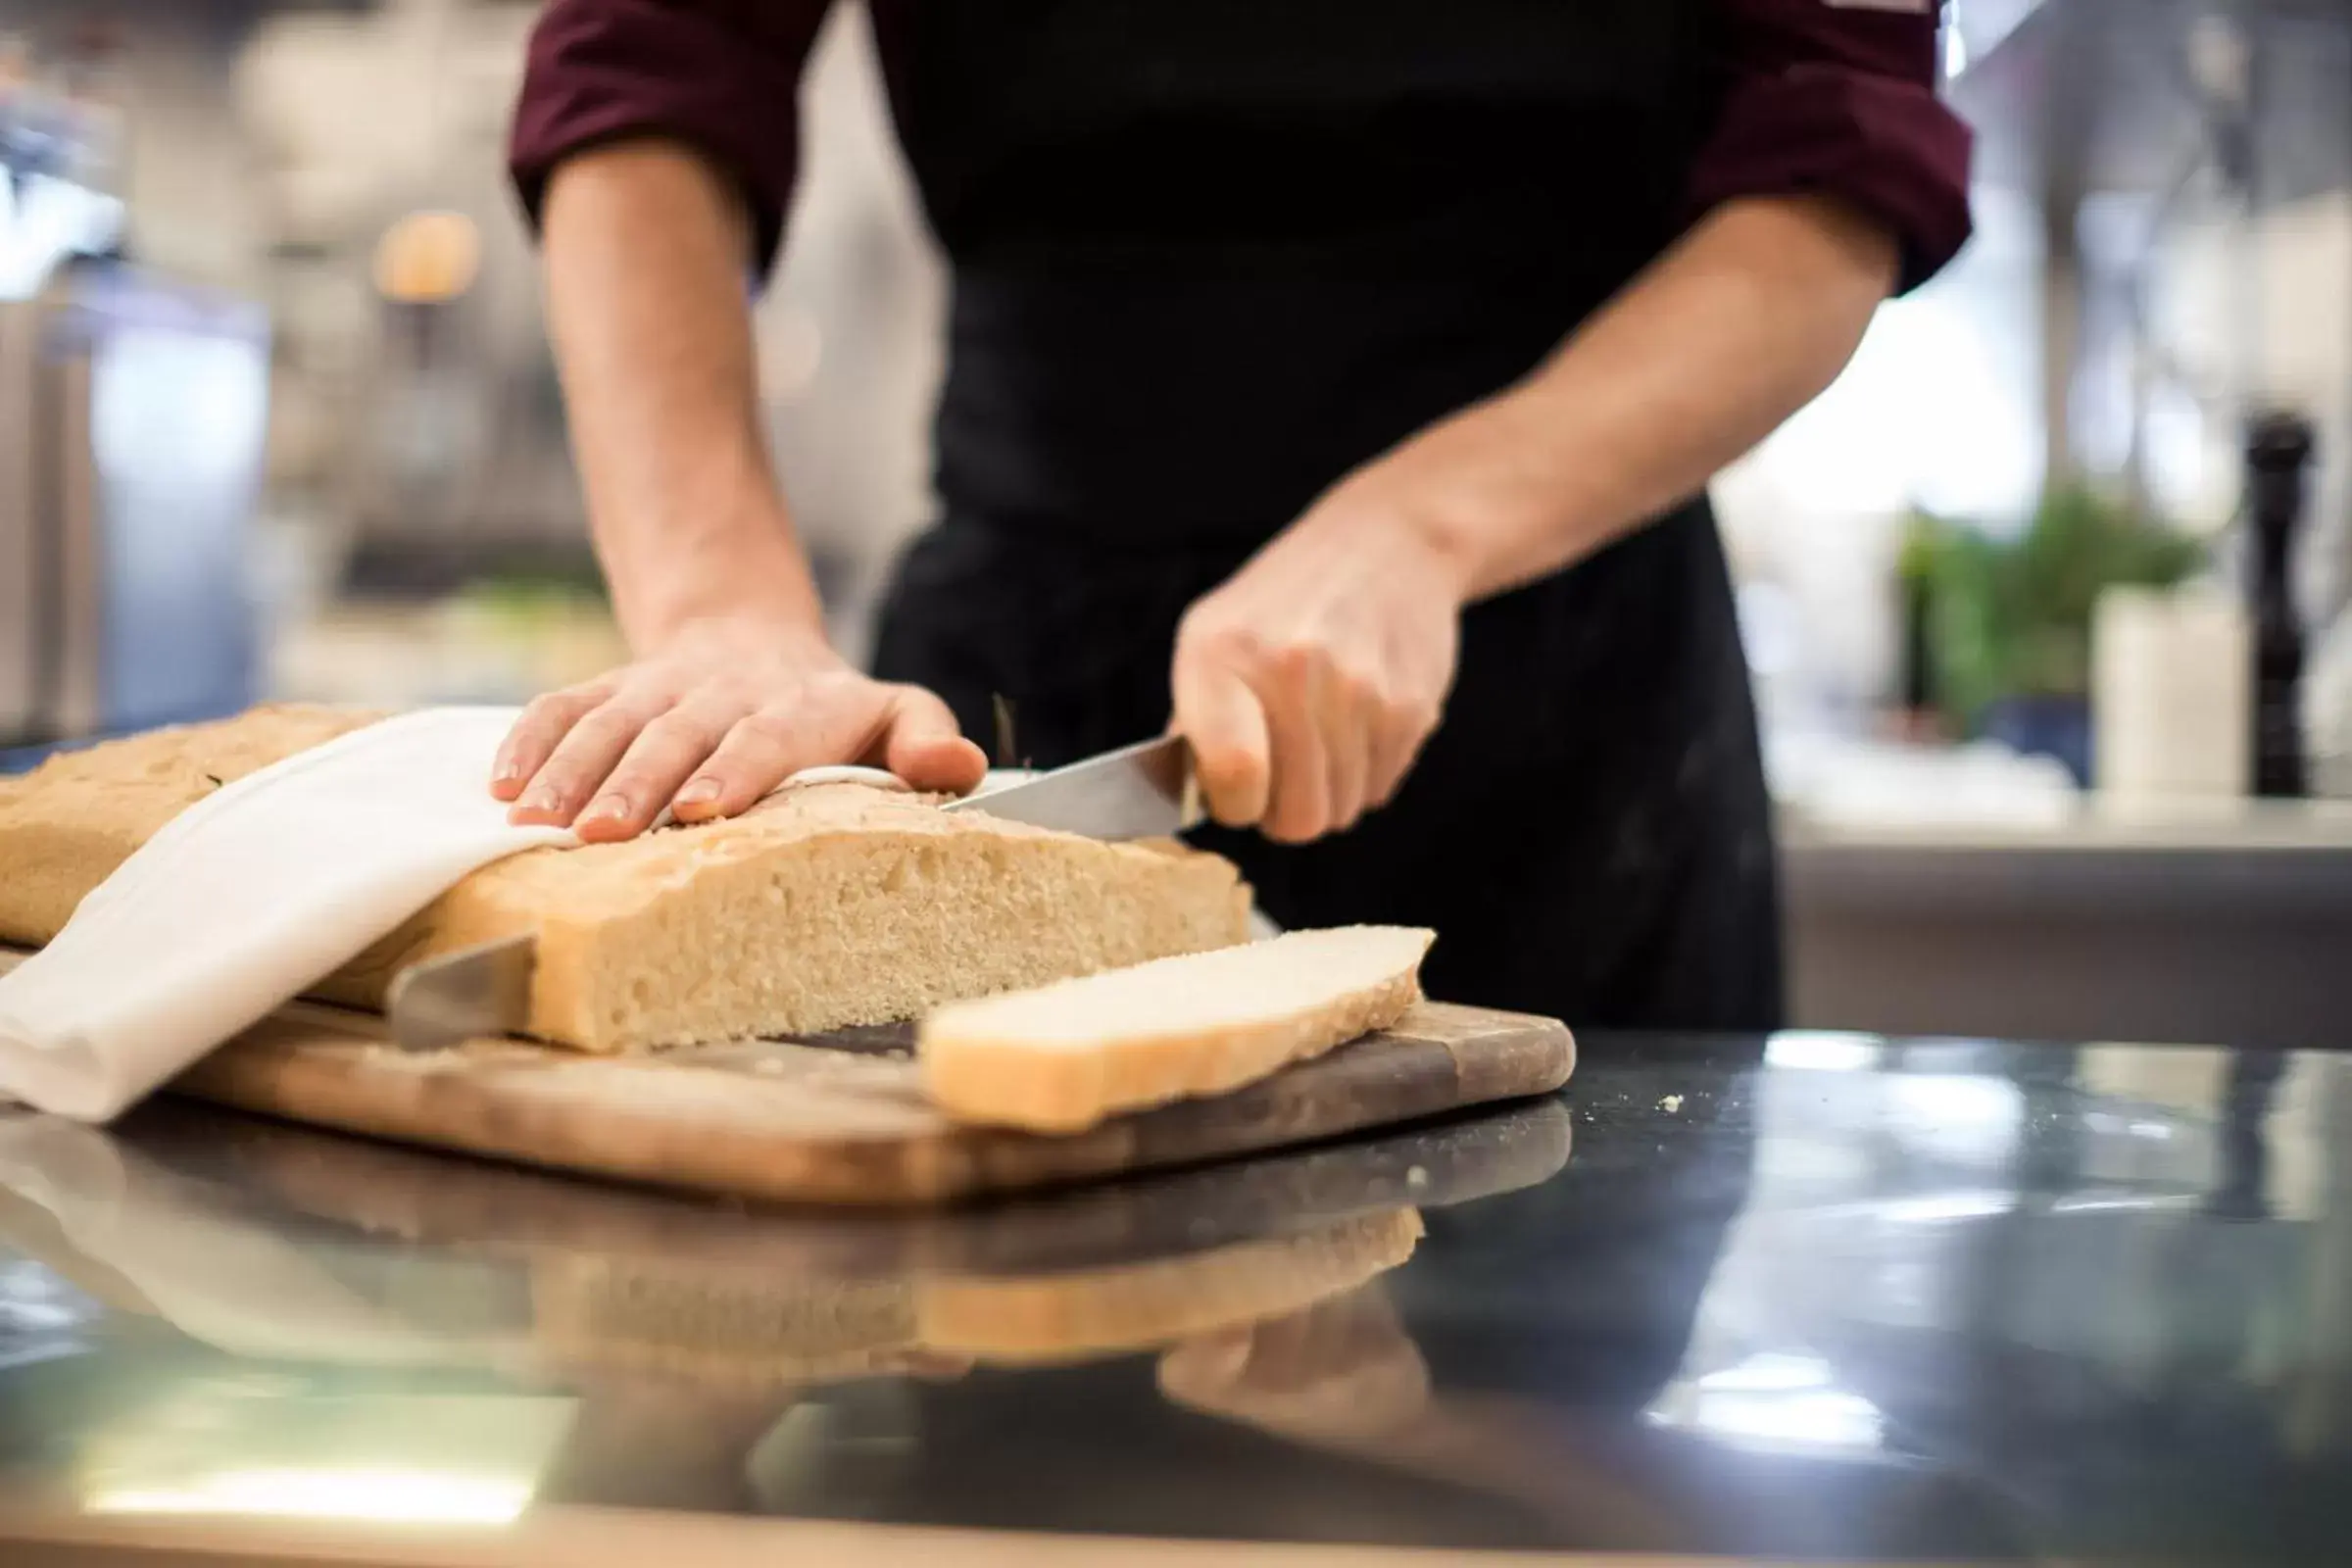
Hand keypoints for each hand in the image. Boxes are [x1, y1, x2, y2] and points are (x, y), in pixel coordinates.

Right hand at [491, 615, 987, 841]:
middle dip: (637, 780)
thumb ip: (928, 742)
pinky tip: (498, 786)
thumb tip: (958, 767)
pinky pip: (561, 705)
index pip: (770, 732)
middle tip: (602, 832)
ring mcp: (659, 687)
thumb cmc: (837, 712)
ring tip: (533, 823)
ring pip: (608, 721)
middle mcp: (725, 690)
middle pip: (676, 731)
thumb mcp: (897, 716)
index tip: (704, 808)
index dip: (738, 766)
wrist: (756, 643)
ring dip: (569, 771)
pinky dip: (526, 741)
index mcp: (802, 704)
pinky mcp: (610, 688)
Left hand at [1172, 471, 1470, 842]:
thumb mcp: (1212, 633)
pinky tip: (1356, 724)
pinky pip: (1380, 789)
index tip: (1236, 791)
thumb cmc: (1285, 601)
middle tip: (1280, 774)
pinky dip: (1364, 773)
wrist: (1388, 544)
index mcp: (1223, 653)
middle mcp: (1293, 669)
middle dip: (1283, 812)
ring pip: (1341, 812)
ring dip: (1327, 793)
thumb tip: (1194, 797)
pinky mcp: (1410, 707)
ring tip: (1319, 740)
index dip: (1234, 805)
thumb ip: (1194, 717)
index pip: (1234, 774)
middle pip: (1296, 818)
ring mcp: (1359, 690)